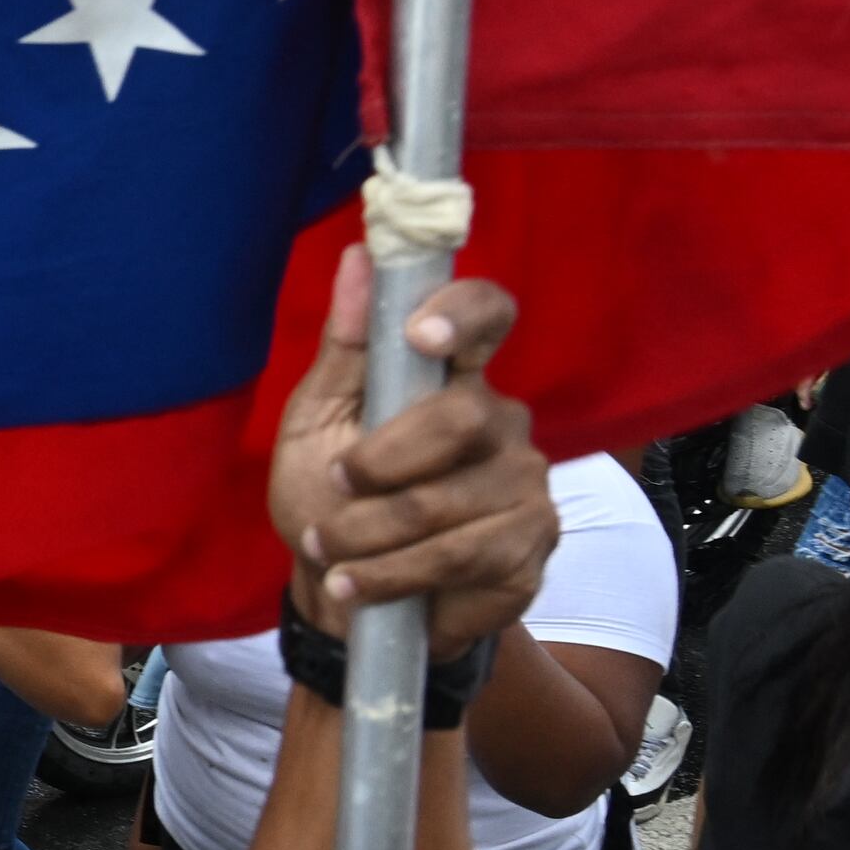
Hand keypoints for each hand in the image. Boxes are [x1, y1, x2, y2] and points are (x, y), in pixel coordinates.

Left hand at [265, 247, 552, 649]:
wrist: (346, 594)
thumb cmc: (330, 497)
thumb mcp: (318, 421)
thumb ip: (344, 347)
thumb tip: (357, 256)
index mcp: (452, 376)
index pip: (489, 314)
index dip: (465, 311)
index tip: (421, 333)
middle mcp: (502, 421)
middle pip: (464, 416)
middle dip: (382, 462)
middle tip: (337, 487)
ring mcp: (527, 485)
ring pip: (451, 501)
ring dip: (368, 534)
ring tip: (329, 551)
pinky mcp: (531, 548)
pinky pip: (462, 558)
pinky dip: (391, 576)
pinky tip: (359, 586)